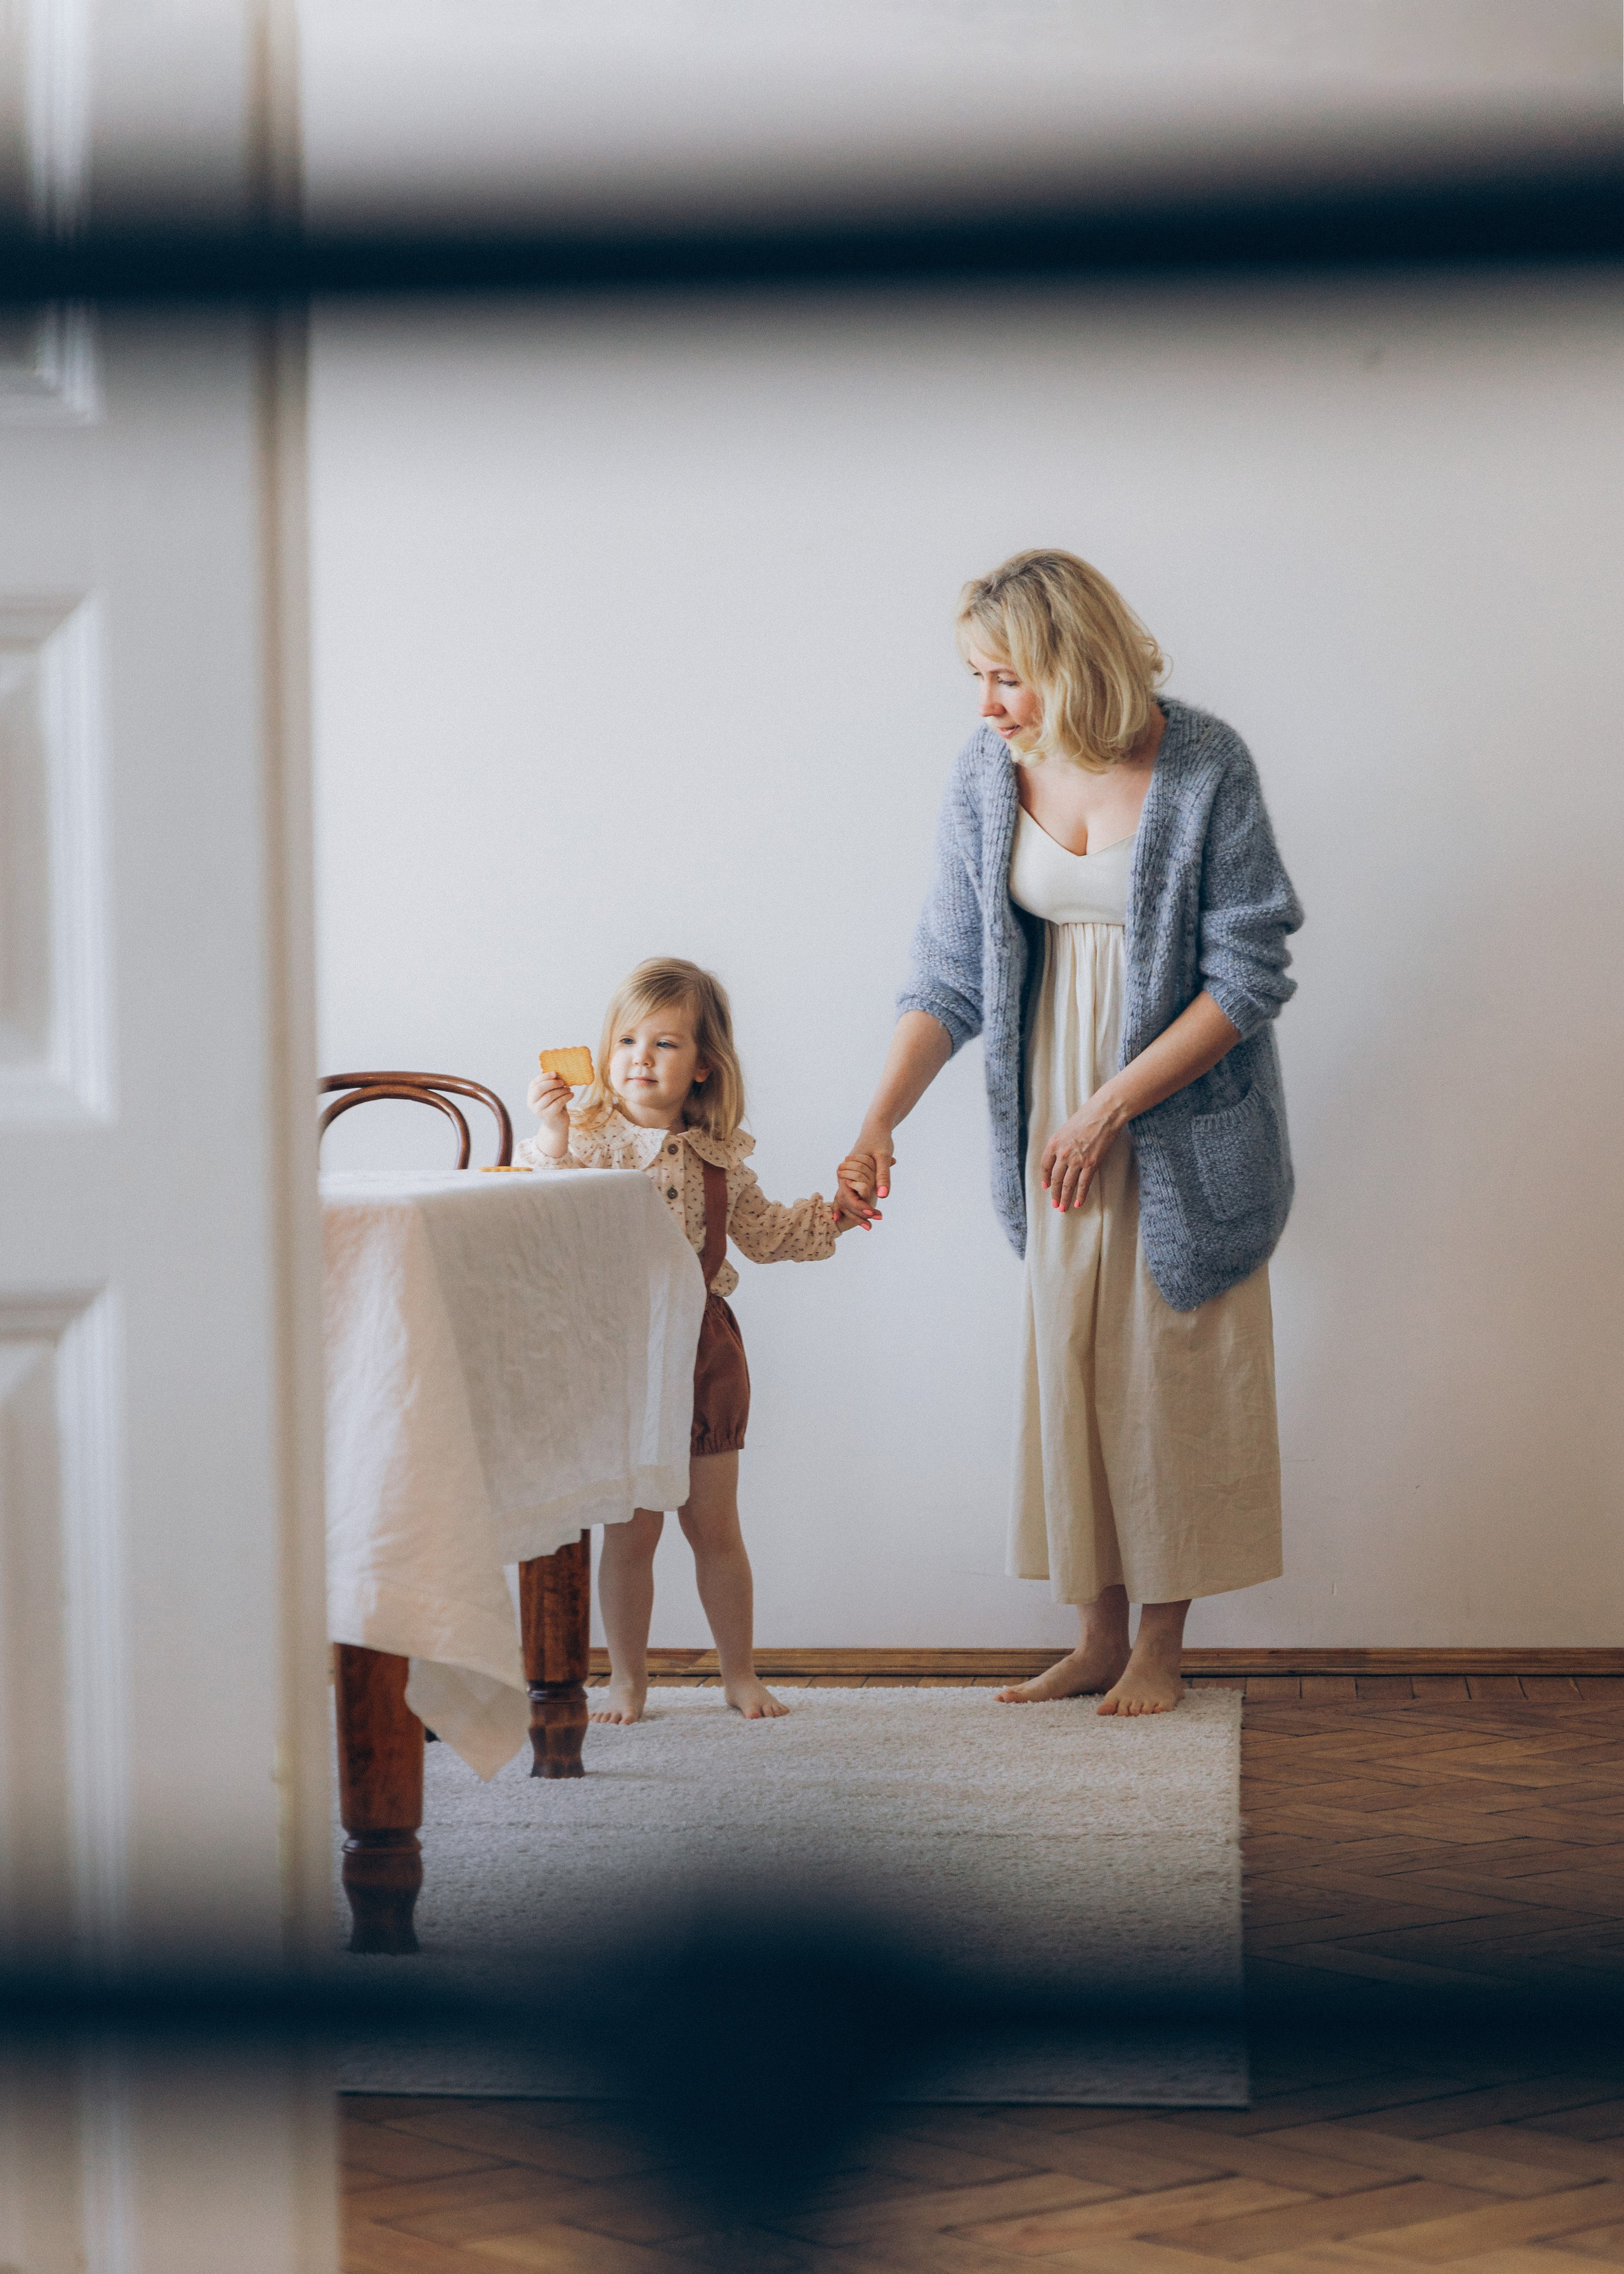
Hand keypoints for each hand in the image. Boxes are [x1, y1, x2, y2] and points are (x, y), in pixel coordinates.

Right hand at [525, 1071, 573, 1157]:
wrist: (557, 1125)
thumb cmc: (555, 1105)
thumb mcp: (551, 1094)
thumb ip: (550, 1084)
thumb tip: (556, 1068)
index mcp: (531, 1095)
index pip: (534, 1083)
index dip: (544, 1077)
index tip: (555, 1073)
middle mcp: (532, 1103)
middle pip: (540, 1089)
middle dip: (552, 1083)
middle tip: (562, 1082)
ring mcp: (539, 1111)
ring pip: (550, 1096)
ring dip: (561, 1090)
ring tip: (568, 1089)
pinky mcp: (548, 1116)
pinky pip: (557, 1103)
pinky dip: (566, 1097)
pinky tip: (571, 1095)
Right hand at [831, 1128, 894, 1230]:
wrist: (876, 1126)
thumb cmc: (880, 1140)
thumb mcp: (883, 1158)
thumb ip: (883, 1177)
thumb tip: (883, 1197)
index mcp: (848, 1171)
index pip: (849, 1196)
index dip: (860, 1208)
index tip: (873, 1215)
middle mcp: (844, 1175)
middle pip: (846, 1201)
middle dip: (858, 1215)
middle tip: (871, 1227)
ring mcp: (849, 1176)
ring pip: (849, 1199)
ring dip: (858, 1212)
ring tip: (869, 1227)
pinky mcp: (855, 1176)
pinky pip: (853, 1194)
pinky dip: (859, 1205)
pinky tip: (864, 1216)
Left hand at [1040, 1090, 1126, 1211]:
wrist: (1104, 1113)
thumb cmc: (1086, 1117)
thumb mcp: (1066, 1129)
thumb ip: (1060, 1145)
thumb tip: (1060, 1158)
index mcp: (1053, 1144)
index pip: (1045, 1166)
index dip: (1045, 1179)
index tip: (1046, 1187)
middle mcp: (1062, 1154)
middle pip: (1055, 1179)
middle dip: (1055, 1194)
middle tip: (1055, 1204)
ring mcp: (1077, 1160)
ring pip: (1068, 1185)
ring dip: (1065, 1198)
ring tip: (1063, 1208)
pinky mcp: (1091, 1164)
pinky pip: (1083, 1184)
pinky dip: (1080, 1195)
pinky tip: (1078, 1203)